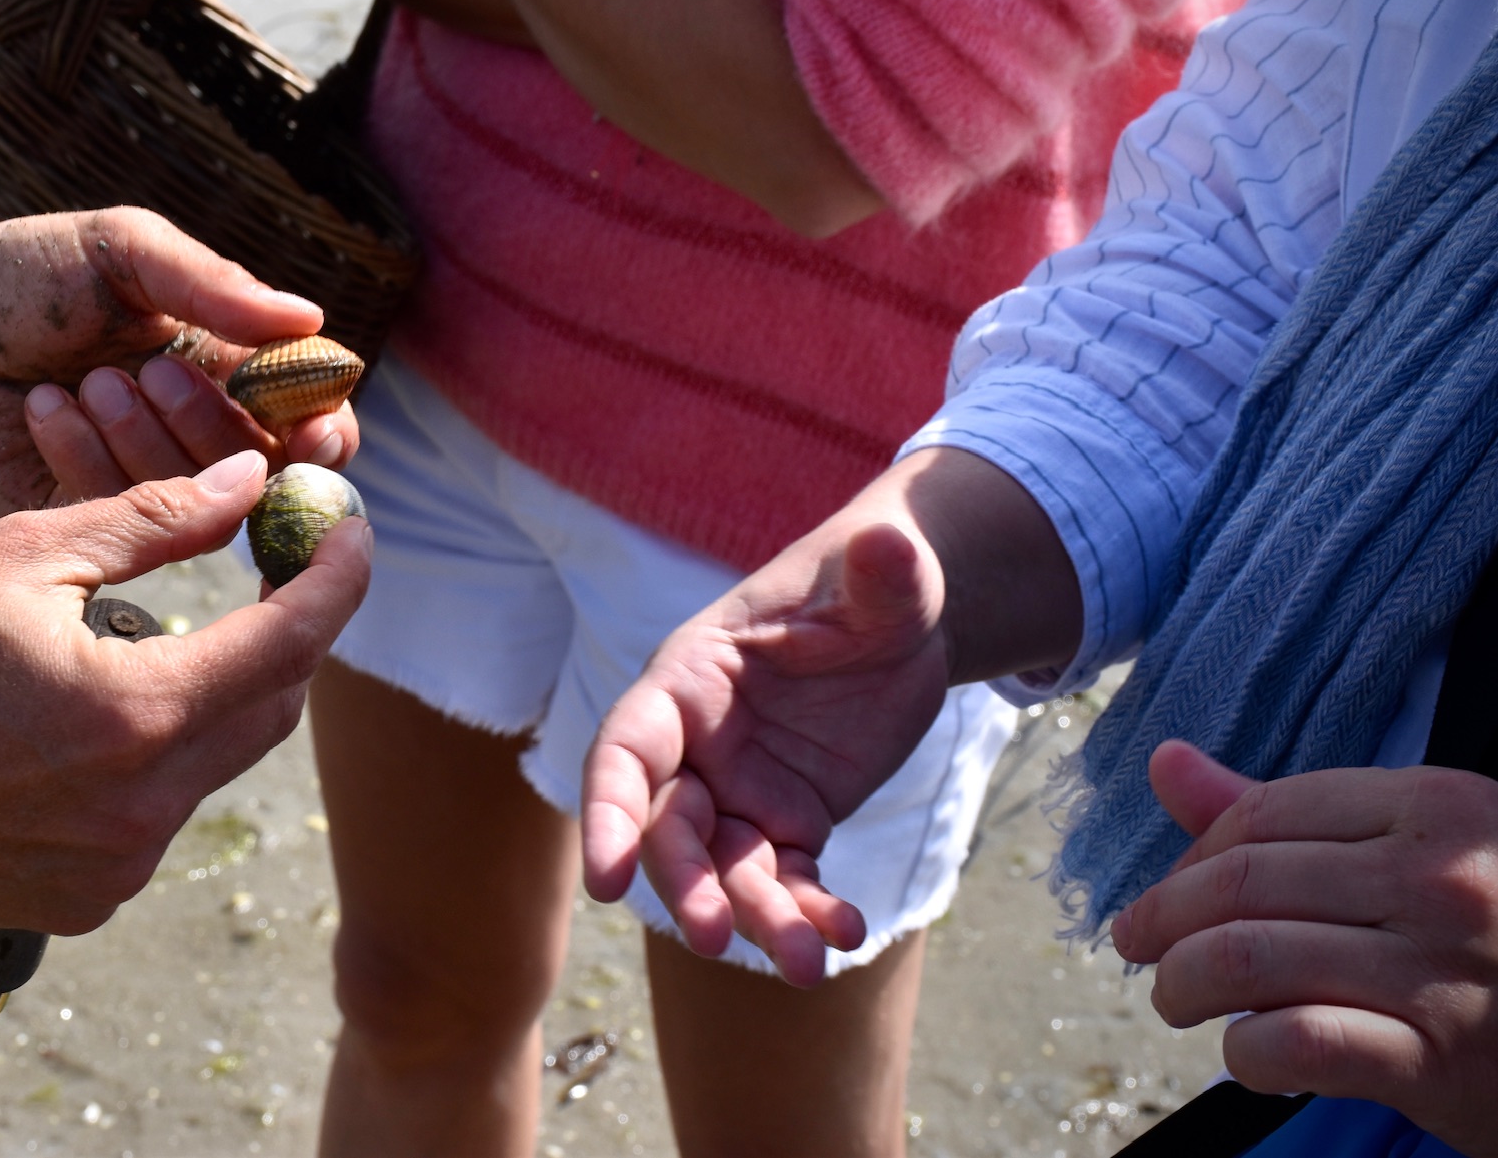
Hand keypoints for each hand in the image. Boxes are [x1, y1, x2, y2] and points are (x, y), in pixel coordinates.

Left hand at [0, 207, 356, 517]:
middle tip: (155, 374)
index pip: (302, 404)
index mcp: (215, 351)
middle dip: (220, 423)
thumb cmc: (7, 278)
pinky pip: (127, 516)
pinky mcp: (85, 516)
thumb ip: (207, 282)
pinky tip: (45, 410)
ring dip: (153, 440)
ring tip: (91, 380)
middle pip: (264, 461)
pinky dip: (93, 460)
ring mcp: (140, 474)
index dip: (323, 422)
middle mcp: (190, 420)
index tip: (317, 427)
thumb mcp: (113, 251)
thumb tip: (308, 318)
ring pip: (202, 497)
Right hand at [0, 450, 372, 932]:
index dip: (338, 577)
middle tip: (271, 573)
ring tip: (147, 640)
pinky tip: (89, 721)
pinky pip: (160, 816)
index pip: (292, 641)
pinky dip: (155, 759)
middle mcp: (146, 807)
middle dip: (286, 636)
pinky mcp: (88, 902)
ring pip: (217, 764)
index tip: (353, 526)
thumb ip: (152, 520)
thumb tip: (247, 485)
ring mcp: (119, 867)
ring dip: (211, 697)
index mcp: (137, 713)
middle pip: (270, 710)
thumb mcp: (21, 557)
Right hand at [579, 448, 1078, 983]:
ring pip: (726, 869)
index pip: (626, 751)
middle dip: (685, 886)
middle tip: (718, 939)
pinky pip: (788, 879)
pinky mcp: (790, 822)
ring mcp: (741, 789)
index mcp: (689, 679)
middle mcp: (699, 744)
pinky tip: (845, 933)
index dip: (607, 814)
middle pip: (667, 828)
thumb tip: (887, 543)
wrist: (904, 619)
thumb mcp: (886, 576)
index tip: (604, 880)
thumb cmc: (875, 582)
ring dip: (756, 918)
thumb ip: (882, 571)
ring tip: (807, 966)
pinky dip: (810, 911)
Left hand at [1111, 742, 1497, 1155]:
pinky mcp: (1439, 1062)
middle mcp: (1440, 882)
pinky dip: (1246, 1053)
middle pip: (1242, 885)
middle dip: (1164, 919)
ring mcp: (1441, 972)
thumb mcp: (1420, 850)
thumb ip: (1289, 813)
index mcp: (1435, 808)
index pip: (1262, 816)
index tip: (1169, 890)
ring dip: (1184, 984)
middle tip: (1137, 944)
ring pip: (1249, 959)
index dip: (1193, 856)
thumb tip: (1162, 760)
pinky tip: (1246, 1055)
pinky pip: (1296, 1043)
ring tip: (1177, 998)